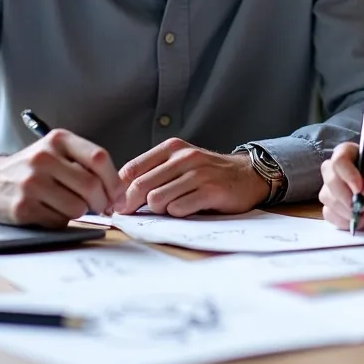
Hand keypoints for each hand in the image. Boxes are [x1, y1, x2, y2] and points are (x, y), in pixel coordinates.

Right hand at [0, 130, 124, 227]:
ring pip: (77, 207)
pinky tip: (51, 212)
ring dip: (81, 212)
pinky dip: (61, 221)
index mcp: (58, 140)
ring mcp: (31, 183)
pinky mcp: (22, 207)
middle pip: (91, 185)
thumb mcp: (57, 152)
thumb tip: (118, 190)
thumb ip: (85, 163)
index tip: (118, 194)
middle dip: (102, 202)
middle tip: (102, 207)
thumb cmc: (33, 168)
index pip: (99, 158)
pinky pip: (58, 221)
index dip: (114, 180)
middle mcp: (44, 158)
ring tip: (71, 206)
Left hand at [113, 138, 269, 216]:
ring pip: (157, 199)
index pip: (132, 170)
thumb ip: (153, 174)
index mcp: (172, 147)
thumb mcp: (180, 164)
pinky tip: (188, 209)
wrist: (248, 175)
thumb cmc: (207, 173)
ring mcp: (199, 173)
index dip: (118, 192)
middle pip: (140, 186)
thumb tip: (119, 197)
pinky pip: (179, 209)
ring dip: (159, 210)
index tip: (116, 207)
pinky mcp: (211, 190)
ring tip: (171, 207)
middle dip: (132, 205)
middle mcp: (185, 156)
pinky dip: (178, 214)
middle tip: (131, 216)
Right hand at [319, 144, 363, 231]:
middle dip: (349, 197)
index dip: (348, 175)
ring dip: (349, 210)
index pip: (339, 160)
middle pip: (330, 180)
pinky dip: (345, 220)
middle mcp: (333, 168)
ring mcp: (328, 187)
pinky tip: (359, 217)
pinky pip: (329, 214)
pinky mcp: (328, 205)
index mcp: (347, 152)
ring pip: (328, 199)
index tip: (360, 189)